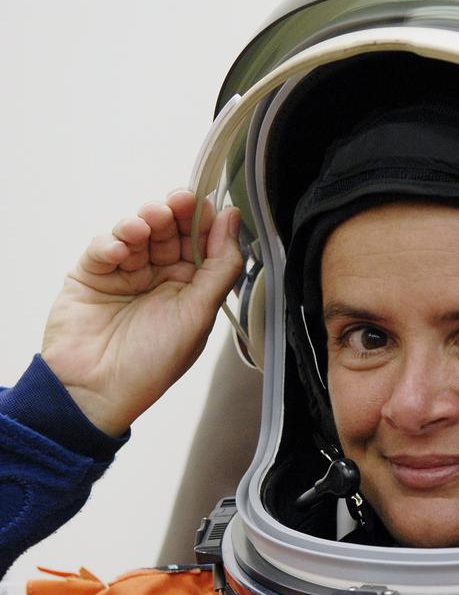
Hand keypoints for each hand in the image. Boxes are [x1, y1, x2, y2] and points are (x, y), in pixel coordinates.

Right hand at [41, 190, 242, 434]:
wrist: (96, 391)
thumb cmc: (152, 363)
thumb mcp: (198, 314)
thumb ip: (220, 266)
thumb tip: (232, 219)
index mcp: (191, 289)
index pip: (202, 243)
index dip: (205, 222)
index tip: (207, 204)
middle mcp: (159, 278)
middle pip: (170, 231)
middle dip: (174, 214)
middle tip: (176, 203)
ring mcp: (124, 274)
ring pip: (136, 232)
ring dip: (142, 222)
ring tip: (145, 225)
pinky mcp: (91, 274)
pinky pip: (102, 247)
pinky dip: (110, 242)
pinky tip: (118, 252)